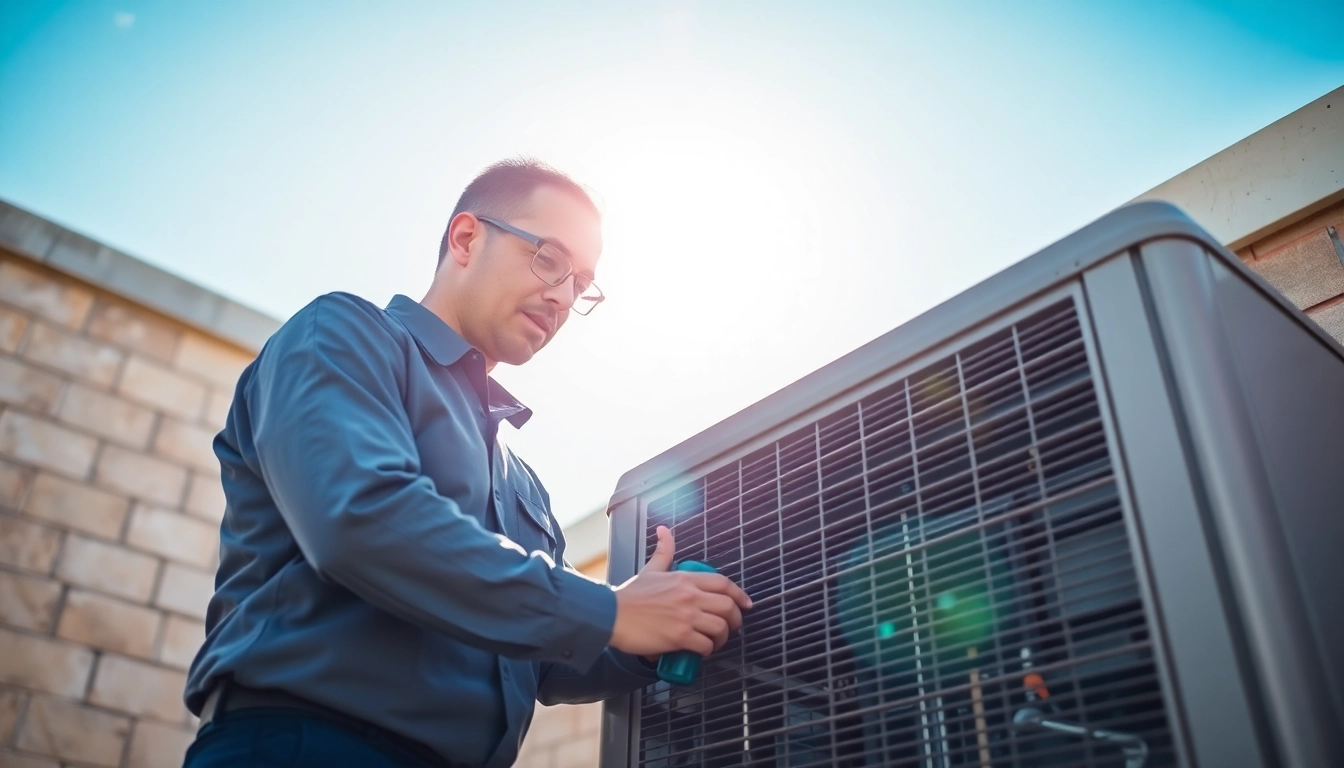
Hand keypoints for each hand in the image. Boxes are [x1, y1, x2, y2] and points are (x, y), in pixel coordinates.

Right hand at [609, 526, 752, 659]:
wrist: (611, 615)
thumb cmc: (630, 595)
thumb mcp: (650, 569)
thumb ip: (663, 551)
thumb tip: (664, 530)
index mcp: (685, 579)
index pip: (723, 583)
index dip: (739, 594)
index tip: (745, 604)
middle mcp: (689, 596)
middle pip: (728, 606)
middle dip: (736, 619)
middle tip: (732, 626)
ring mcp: (686, 617)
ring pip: (721, 627)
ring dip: (723, 637)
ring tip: (716, 641)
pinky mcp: (679, 637)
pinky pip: (705, 646)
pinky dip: (708, 650)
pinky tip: (703, 651)